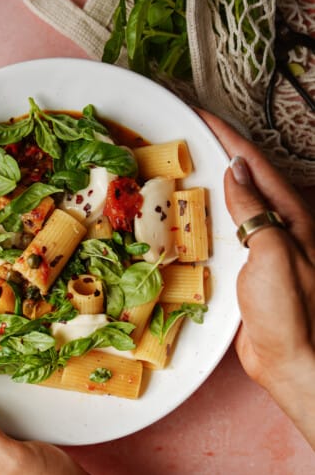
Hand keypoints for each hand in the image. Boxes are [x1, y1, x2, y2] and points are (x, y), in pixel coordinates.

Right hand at [196, 109, 314, 447]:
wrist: (293, 360)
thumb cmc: (289, 311)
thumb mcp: (275, 254)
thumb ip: (255, 211)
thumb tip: (235, 170)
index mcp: (290, 215)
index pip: (253, 164)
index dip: (226, 136)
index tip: (199, 115)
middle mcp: (276, 223)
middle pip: (242, 175)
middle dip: (215, 150)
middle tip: (185, 133)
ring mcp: (259, 241)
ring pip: (230, 199)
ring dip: (207, 178)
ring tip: (181, 162)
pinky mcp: (243, 261)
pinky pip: (221, 226)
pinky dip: (203, 210)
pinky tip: (187, 208)